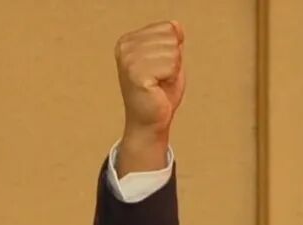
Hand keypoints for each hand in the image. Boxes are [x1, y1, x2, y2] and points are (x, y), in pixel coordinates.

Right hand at [113, 20, 184, 173]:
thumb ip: (172, 41)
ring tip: (159, 84)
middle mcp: (125, 47)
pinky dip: (171, 79)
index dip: (173, 51)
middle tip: (161, 78)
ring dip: (173, 71)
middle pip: (171, 39)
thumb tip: (176, 25)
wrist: (150, 121)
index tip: (160, 68)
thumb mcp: (169, 60)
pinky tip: (158, 88)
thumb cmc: (159, 93)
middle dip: (174, 61)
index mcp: (129, 40)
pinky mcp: (137, 74)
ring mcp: (129, 60)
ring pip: (173, 52)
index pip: (168, 28)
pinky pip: (171, 66)